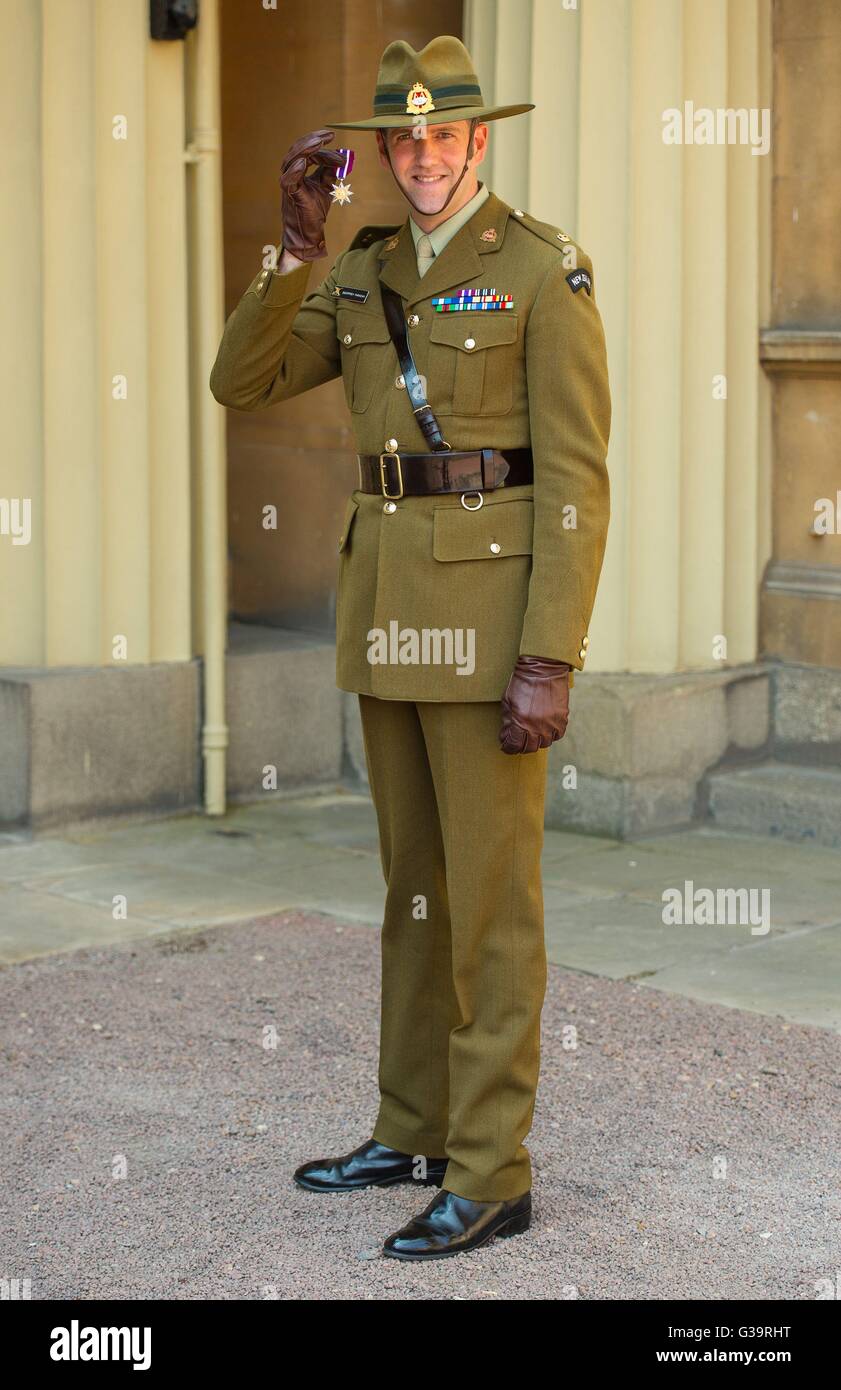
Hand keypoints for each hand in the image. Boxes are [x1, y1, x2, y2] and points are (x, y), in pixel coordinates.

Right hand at [279, 129, 344, 262]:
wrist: (308, 233)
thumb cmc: (313, 211)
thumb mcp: (326, 186)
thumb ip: (331, 171)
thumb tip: (342, 156)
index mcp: (297, 170)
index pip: (306, 149)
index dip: (318, 140)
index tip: (332, 136)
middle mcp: (290, 174)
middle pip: (297, 149)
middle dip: (313, 140)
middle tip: (328, 135)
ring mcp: (288, 184)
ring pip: (293, 160)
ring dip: (306, 150)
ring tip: (319, 143)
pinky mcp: (290, 195)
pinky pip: (289, 179)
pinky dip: (295, 169)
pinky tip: (304, 161)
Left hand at [499, 655, 570, 754]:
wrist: (543, 668)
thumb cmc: (522, 683)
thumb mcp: (508, 701)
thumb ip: (507, 721)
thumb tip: (506, 737)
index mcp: (520, 722)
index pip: (514, 746)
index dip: (509, 748)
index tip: (507, 745)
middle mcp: (536, 726)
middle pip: (529, 748)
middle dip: (521, 746)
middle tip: (519, 740)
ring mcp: (551, 723)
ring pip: (544, 743)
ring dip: (537, 740)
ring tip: (532, 732)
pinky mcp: (562, 718)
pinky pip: (557, 735)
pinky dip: (551, 734)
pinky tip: (545, 728)